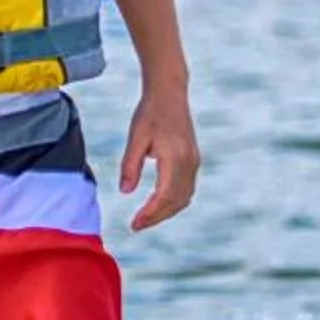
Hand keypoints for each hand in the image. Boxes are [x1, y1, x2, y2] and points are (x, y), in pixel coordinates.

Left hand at [119, 81, 199, 229]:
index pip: (164, 195)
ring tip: (145, 218)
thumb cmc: (149, 113)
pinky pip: (187, 188)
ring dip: (166, 211)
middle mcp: (189, 162)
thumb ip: (130, 165)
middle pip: (176, 201)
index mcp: (175, 157)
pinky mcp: (193, 159)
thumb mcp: (135, 138)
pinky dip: (173, 201)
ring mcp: (194, 161)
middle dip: (157, 217)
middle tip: (136, 225)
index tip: (134, 224)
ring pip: (184, 197)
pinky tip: (158, 203)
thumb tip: (125, 192)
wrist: (170, 93)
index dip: (150, 213)